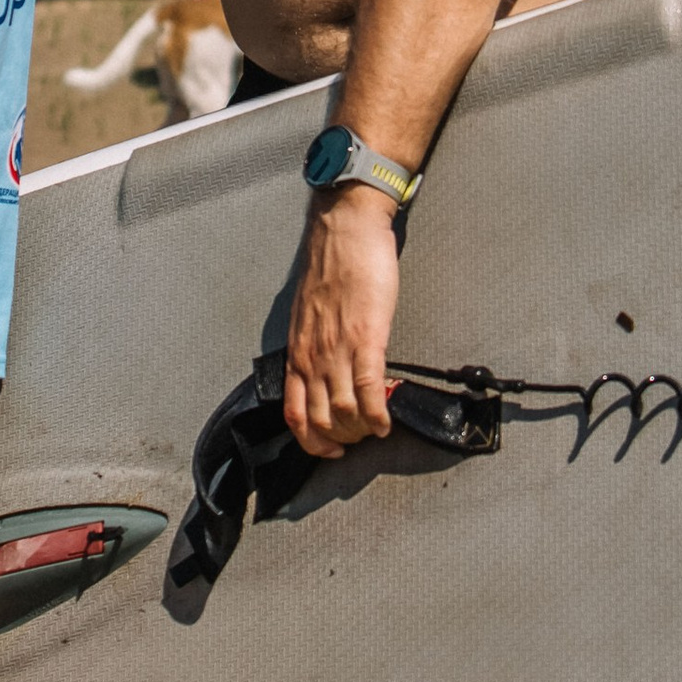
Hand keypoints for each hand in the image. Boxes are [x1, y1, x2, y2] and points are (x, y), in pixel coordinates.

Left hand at [281, 188, 399, 457]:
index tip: (329, 451)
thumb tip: (323, 371)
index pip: (295, 414)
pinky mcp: (367, 337)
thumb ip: (313, 345)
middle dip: (342, 441)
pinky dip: (379, 414)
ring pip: (345, 413)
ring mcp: (339, 349)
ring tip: (376, 429)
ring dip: (362, 431)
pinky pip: (371, 390)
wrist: (345, 230)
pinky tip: (387, 421)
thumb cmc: (330, 266)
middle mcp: (313, 356)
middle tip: (360, 440)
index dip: (312, 442)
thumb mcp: (309, 314)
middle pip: (322, 422)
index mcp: (298, 352)